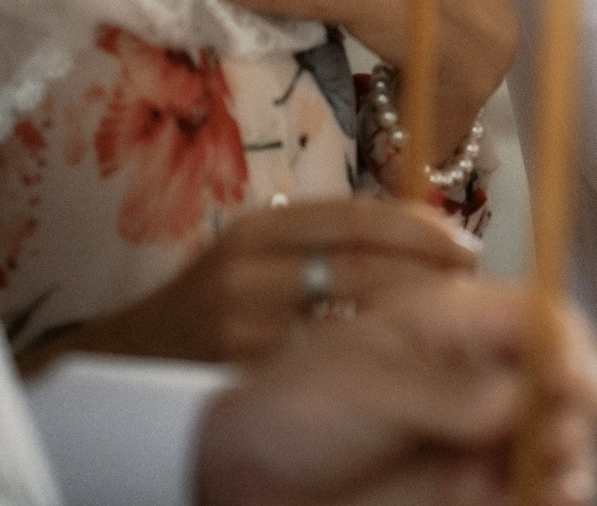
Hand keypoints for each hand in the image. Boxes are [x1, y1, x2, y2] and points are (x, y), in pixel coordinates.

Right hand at [52, 199, 481, 367]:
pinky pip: (325, 372)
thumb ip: (324, 243)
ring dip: (410, 328)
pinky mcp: (241, 380)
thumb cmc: (208, 308)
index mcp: (258, 229)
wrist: (123, 368)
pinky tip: (400, 372)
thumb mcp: (256, 256)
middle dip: (429, 281)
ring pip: (350, 324)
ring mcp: (241, 329)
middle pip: (363, 268)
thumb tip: (428, 237)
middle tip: (473, 295)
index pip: (358, 216)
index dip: (423, 231)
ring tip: (449, 333)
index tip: (467, 248)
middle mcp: (248, 271)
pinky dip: (371, 369)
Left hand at [194, 277, 596, 505]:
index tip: (572, 383)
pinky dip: (557, 495)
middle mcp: (483, 375)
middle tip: (560, 434)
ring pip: (566, 438)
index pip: (541, 318)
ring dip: (576, 456)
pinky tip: (550, 499)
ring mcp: (485, 436)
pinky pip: (539, 490)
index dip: (569, 345)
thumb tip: (522, 396)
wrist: (236, 484)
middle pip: (569, 376)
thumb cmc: (287, 411)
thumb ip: (444, 391)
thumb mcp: (362, 385)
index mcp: (458, 322)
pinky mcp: (478, 489)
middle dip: (582, 403)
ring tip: (554, 480)